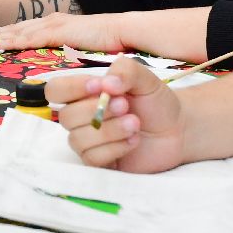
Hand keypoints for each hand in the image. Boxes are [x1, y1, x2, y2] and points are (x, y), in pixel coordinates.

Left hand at [0, 11, 128, 52]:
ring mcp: (54, 24)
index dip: (4, 34)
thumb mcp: (79, 50)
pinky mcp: (59, 31)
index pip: (24, 30)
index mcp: (54, 25)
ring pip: (19, 30)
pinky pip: (32, 36)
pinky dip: (14, 39)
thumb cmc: (105, 44)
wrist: (123, 33)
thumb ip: (65, 55)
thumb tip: (55, 70)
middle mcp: (50, 21)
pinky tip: (1, 44)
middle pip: (15, 28)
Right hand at [48, 55, 185, 172]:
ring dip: (109, 130)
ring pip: (78, 139)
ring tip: (134, 123)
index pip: (56, 90)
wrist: (177, 128)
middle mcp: (80, 117)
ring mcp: (88, 140)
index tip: (100, 86)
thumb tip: (107, 83)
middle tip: (125, 105)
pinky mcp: (99, 161)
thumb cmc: (155, 101)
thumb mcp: (144, 78)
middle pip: (65, 117)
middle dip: (97, 111)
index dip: (72, 88)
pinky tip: (133, 140)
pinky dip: (115, 148)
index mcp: (84, 93)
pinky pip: (92, 158)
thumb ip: (125, 71)